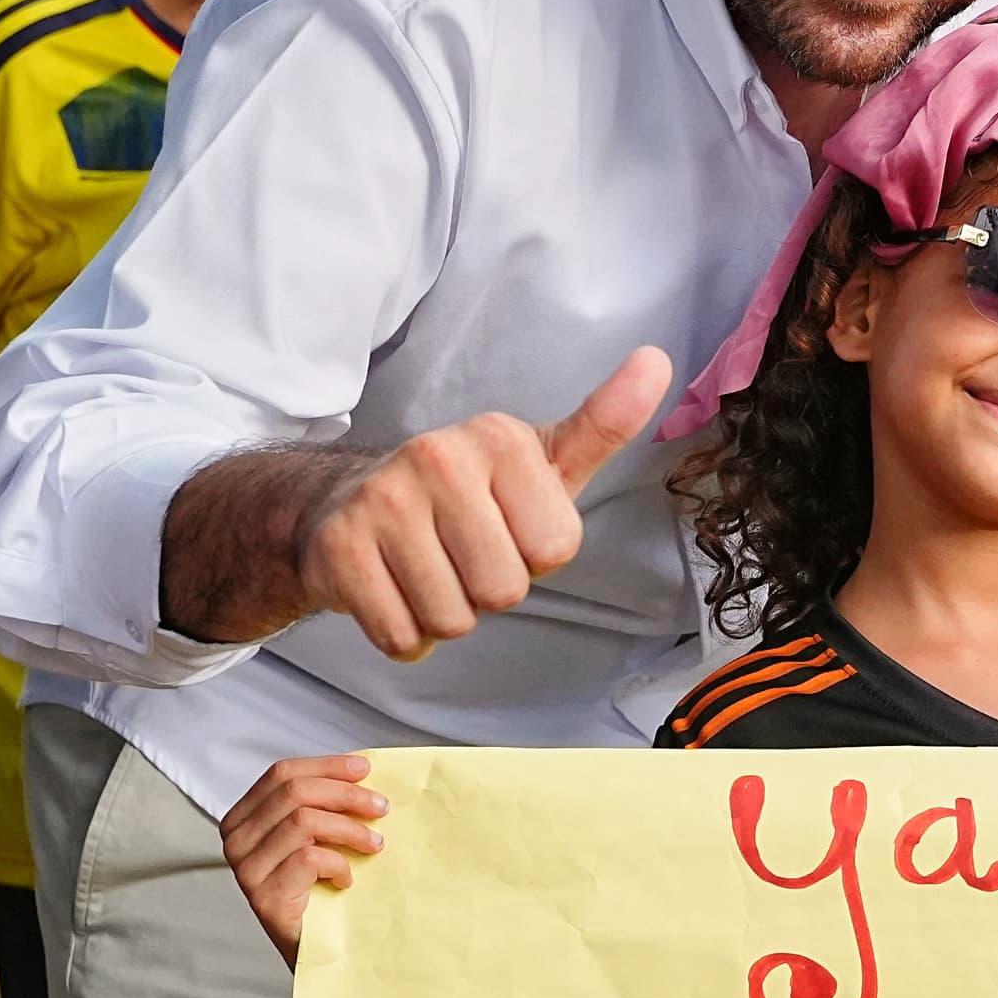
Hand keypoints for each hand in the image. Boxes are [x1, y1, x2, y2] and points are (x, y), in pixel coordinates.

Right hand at [223, 755, 382, 965]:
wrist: (316, 949)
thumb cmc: (318, 890)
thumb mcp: (317, 837)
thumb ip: (322, 804)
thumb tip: (359, 770)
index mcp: (244, 818)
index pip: (281, 774)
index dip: (326, 766)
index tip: (365, 770)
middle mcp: (236, 841)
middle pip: (293, 792)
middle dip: (345, 794)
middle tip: (381, 807)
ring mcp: (246, 870)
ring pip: (303, 821)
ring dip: (350, 829)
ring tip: (373, 844)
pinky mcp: (263, 897)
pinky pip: (309, 859)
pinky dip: (339, 864)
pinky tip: (347, 880)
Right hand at [296, 350, 667, 661]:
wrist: (347, 503)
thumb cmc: (467, 494)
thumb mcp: (542, 462)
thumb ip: (603, 425)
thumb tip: (657, 361)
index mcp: (500, 438)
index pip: (555, 549)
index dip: (534, 555)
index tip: (506, 526)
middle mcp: (438, 456)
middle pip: (504, 589)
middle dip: (489, 590)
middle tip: (461, 553)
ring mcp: (384, 500)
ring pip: (453, 619)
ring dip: (445, 613)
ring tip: (427, 569)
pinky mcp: (340, 548)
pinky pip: (402, 637)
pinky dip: (404, 632)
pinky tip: (393, 589)